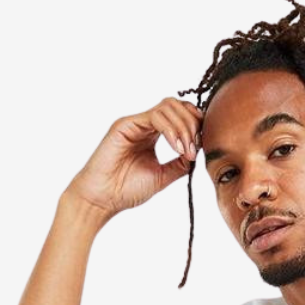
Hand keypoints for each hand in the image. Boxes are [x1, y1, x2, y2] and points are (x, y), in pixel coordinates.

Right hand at [63, 99, 203, 218]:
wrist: (103, 199)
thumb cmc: (126, 190)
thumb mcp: (162, 176)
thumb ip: (179, 164)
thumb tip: (197, 153)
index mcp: (153, 134)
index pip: (180, 115)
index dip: (195, 124)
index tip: (201, 146)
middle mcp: (144, 125)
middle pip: (177, 105)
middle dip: (192, 124)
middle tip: (194, 149)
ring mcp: (135, 122)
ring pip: (168, 106)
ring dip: (183, 127)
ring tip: (185, 151)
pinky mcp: (125, 124)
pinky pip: (154, 116)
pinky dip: (171, 130)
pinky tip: (176, 148)